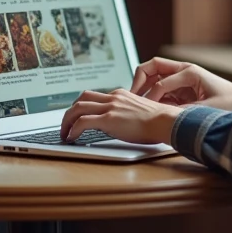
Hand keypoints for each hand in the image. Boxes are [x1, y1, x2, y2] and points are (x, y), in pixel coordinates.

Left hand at [60, 89, 180, 144]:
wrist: (166, 121)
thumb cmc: (158, 121)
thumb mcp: (138, 112)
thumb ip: (125, 114)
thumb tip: (118, 124)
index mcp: (120, 95)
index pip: (94, 97)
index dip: (82, 107)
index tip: (77, 118)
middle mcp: (113, 98)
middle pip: (81, 98)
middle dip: (70, 112)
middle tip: (66, 124)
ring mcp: (110, 107)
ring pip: (77, 107)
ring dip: (66, 121)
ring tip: (65, 133)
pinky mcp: (109, 119)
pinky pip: (82, 122)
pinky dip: (73, 129)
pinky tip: (71, 137)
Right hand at [131, 57, 231, 114]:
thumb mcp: (206, 110)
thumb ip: (183, 113)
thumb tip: (164, 119)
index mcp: (190, 72)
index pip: (159, 82)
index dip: (149, 97)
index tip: (145, 112)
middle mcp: (184, 71)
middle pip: (151, 67)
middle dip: (138, 81)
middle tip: (130, 98)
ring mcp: (182, 79)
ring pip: (154, 76)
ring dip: (143, 88)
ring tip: (136, 104)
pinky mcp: (183, 89)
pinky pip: (161, 89)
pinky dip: (152, 97)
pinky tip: (148, 110)